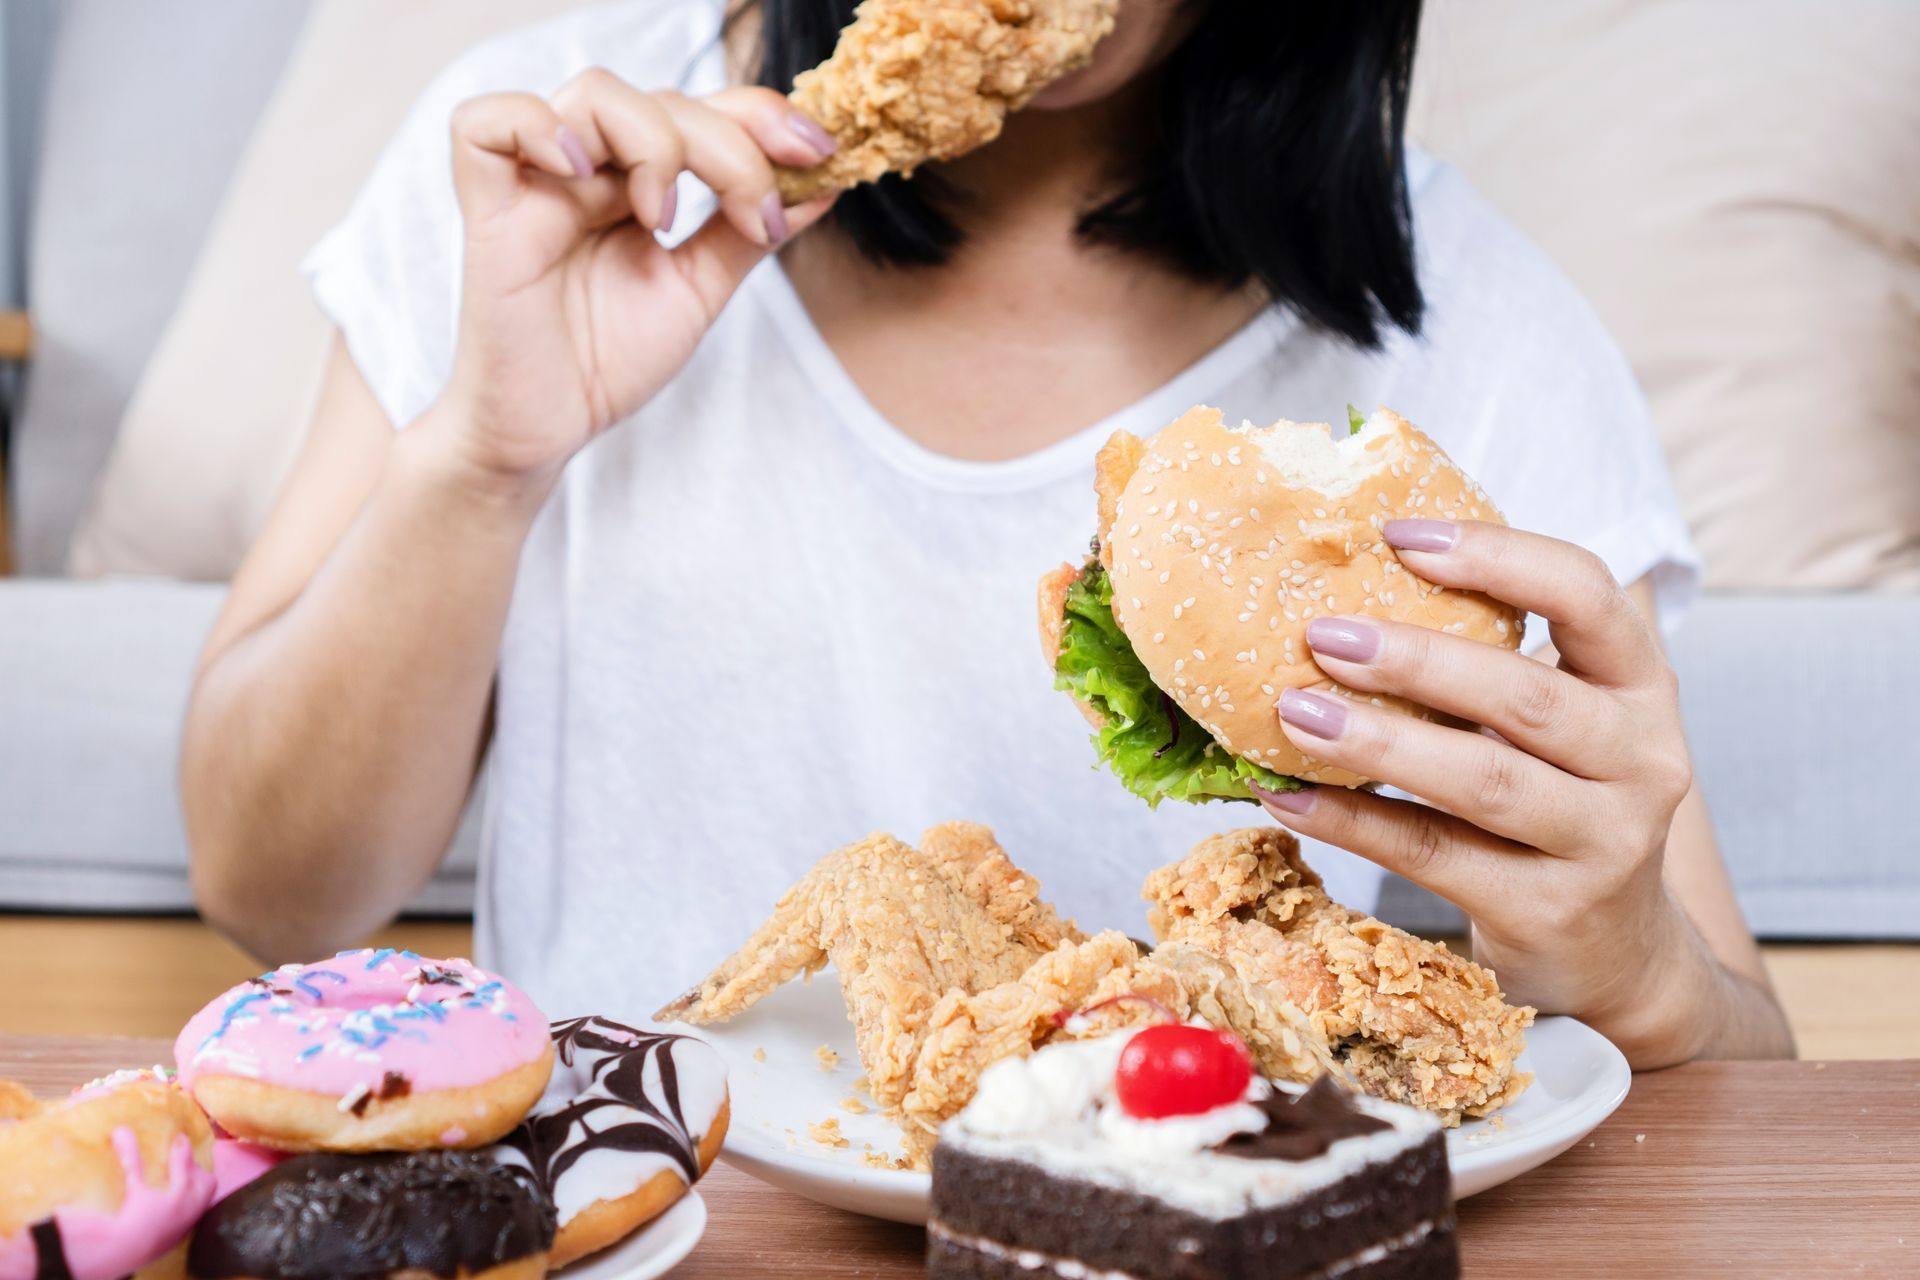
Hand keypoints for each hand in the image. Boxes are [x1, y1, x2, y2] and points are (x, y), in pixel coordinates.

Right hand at [430, 71, 838, 486]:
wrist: (548, 430)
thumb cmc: (608, 361)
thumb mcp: (698, 289)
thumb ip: (746, 233)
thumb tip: (822, 184)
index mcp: (637, 180)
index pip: (701, 109)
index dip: (761, 115)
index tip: (819, 152)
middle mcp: (590, 169)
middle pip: (661, 98)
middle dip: (730, 145)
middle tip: (756, 212)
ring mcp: (537, 183)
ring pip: (593, 93)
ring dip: (654, 140)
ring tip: (663, 217)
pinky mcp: (488, 211)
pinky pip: (484, 125)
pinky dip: (538, 129)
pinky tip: (584, 174)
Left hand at [1251, 518, 1706, 1061]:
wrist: (1617, 954)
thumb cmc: (1559, 808)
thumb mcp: (1557, 729)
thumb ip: (1489, 667)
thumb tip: (1340, 595)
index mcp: (1640, 688)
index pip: (1587, 594)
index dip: (1497, 556)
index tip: (1398, 536)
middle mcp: (1642, 761)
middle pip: (1527, 695)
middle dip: (1416, 659)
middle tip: (1322, 635)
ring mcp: (1604, 844)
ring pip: (1484, 780)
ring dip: (1378, 742)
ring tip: (1294, 712)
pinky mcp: (1549, 912)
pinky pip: (1435, 856)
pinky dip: (1353, 824)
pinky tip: (1289, 797)